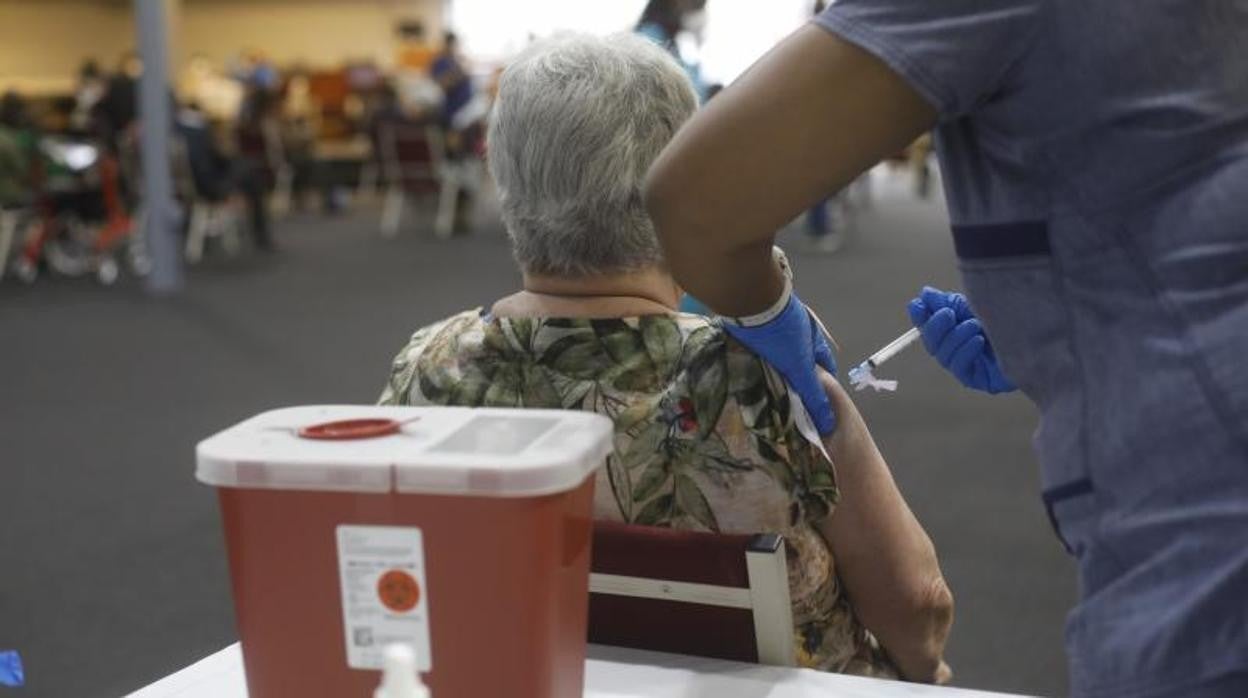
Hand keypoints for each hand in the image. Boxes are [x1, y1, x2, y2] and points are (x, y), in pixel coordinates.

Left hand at [722, 291, 837, 434]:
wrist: (750, 300)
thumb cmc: (782, 334)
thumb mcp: (798, 366)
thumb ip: (812, 393)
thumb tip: (828, 422)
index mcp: (815, 340)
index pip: (826, 364)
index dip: (824, 382)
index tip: (818, 400)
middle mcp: (800, 331)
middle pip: (803, 359)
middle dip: (798, 377)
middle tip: (791, 398)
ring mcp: (777, 325)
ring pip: (781, 352)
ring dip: (777, 366)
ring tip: (769, 388)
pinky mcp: (756, 323)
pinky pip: (761, 345)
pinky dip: (760, 356)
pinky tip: (751, 368)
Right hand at [908, 286, 1014, 394]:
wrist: (1042, 331)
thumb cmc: (1012, 316)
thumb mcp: (976, 303)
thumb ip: (949, 301)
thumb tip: (924, 295)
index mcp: (958, 330)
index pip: (931, 327)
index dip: (921, 318)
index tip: (918, 306)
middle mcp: (960, 349)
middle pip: (933, 344)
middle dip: (935, 328)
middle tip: (947, 313)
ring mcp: (970, 366)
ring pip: (944, 357)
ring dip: (955, 338)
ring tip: (973, 325)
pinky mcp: (980, 380)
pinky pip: (961, 369)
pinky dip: (965, 352)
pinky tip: (978, 340)